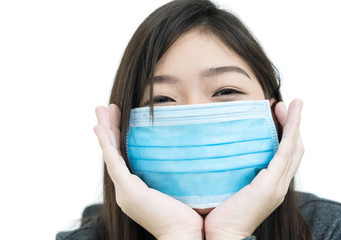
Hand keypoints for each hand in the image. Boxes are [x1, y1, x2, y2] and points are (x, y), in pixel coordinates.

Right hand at [93, 104, 202, 239]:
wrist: (187, 236)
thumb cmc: (191, 215)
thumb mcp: (181, 185)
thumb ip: (180, 169)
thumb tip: (193, 149)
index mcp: (138, 188)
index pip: (126, 156)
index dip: (121, 135)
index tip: (122, 114)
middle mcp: (127, 189)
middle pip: (115, 152)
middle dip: (110, 128)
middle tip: (107, 108)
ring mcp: (125, 190)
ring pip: (111, 154)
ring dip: (105, 130)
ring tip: (101, 109)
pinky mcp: (127, 191)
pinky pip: (114, 162)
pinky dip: (106, 144)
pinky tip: (100, 129)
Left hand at [204, 99, 303, 239]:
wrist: (217, 235)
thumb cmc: (215, 213)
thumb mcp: (223, 183)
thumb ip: (225, 168)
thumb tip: (209, 149)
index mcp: (267, 184)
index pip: (282, 155)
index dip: (283, 134)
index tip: (273, 113)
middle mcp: (276, 184)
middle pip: (292, 149)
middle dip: (291, 125)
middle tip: (282, 104)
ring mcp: (276, 185)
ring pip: (293, 148)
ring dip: (294, 125)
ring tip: (291, 104)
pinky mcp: (271, 186)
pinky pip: (285, 153)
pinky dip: (291, 133)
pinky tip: (290, 117)